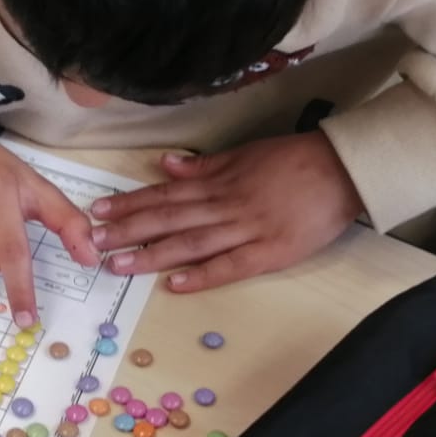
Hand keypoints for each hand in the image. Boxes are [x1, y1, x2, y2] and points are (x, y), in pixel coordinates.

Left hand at [88, 133, 362, 292]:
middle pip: (169, 217)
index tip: (99, 211)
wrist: (341, 170)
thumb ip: (206, 163)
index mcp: (219, 180)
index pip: (165, 193)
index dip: (130, 203)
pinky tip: (174, 284)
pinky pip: (230, 265)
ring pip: (191, 242)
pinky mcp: (270, 251)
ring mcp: (247, 228)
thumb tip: (166, 163)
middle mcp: (226, 203)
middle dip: (129, 230)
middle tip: (94, 242)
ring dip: (152, 253)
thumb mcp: (246, 153)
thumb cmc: (294, 159)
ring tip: (119, 265)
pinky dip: (202, 274)